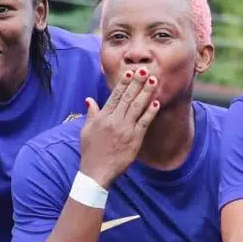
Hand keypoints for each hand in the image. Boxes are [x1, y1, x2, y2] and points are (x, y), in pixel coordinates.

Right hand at [78, 69, 160, 186]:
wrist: (96, 171)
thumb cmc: (90, 151)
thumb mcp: (86, 131)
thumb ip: (91, 114)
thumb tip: (89, 99)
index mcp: (102, 117)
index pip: (115, 96)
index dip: (124, 83)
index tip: (130, 73)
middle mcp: (114, 120)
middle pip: (128, 98)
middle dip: (137, 83)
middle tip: (145, 70)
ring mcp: (125, 129)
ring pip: (137, 107)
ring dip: (146, 93)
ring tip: (154, 81)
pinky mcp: (134, 139)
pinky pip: (144, 123)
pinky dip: (150, 112)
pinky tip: (156, 103)